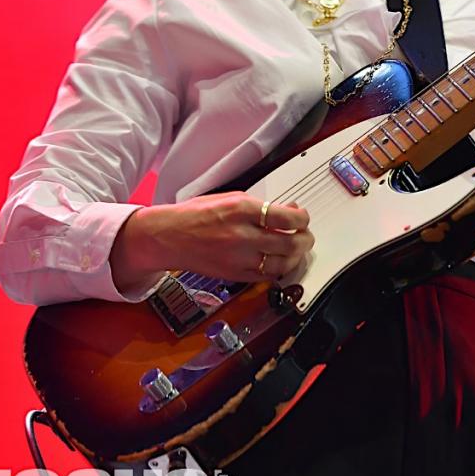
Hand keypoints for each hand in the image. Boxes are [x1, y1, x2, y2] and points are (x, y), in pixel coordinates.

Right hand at [110, 192, 313, 294]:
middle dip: (305, 239)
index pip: (286, 218)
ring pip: (282, 264)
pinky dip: (279, 270)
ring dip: (296, 257)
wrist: (168, 236)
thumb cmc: (197, 215)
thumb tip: (289, 211)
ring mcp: (238, 258)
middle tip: (306, 236)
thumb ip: (261, 206)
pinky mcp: (235, 275)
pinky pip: (266, 277)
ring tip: (296, 250)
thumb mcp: (230, 198)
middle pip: (289, 244)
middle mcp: (241, 235)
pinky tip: (280, 262)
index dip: (302, 220)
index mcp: (241, 210)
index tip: (303, 218)